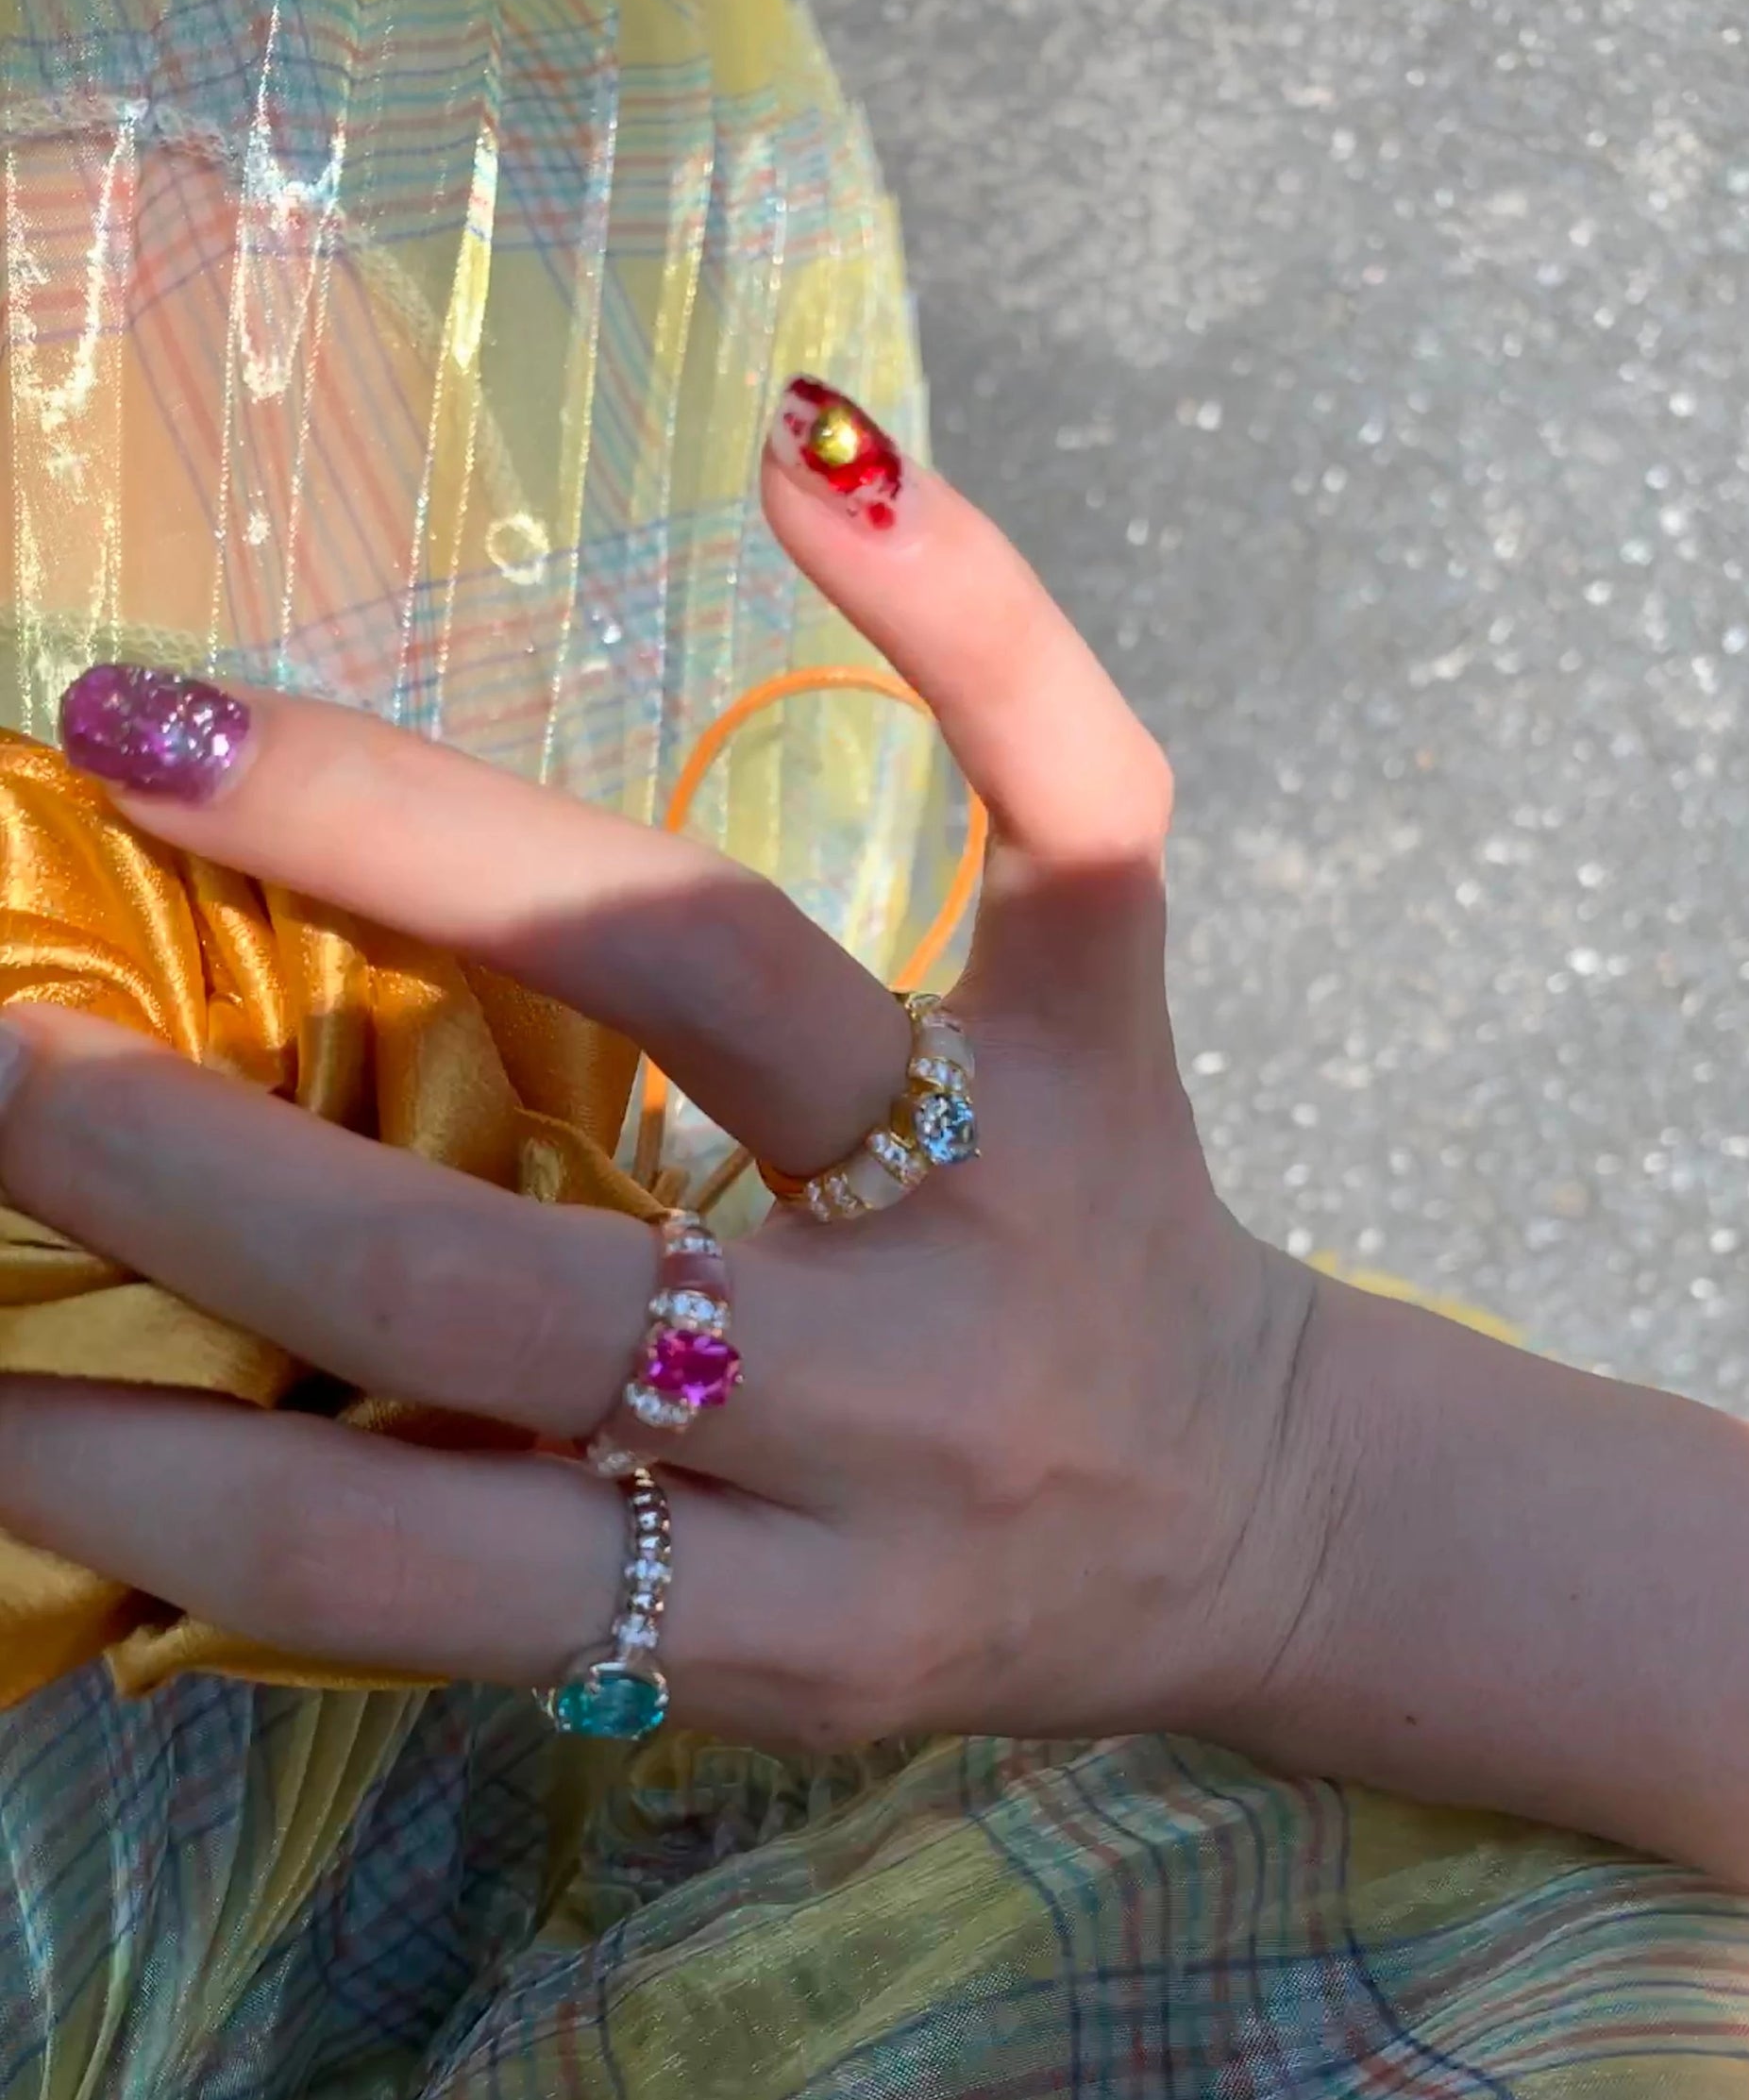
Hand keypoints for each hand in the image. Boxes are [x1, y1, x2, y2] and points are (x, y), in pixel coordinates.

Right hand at [0, 381, 1327, 1749]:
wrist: (1263, 1527)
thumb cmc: (946, 1582)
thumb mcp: (737, 1642)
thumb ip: (505, 1548)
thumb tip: (191, 1405)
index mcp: (777, 1615)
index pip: (400, 1555)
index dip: (134, 1477)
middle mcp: (897, 1413)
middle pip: (501, 1283)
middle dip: (183, 1167)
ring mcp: (1022, 1196)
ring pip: (705, 976)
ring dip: (407, 845)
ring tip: (165, 735)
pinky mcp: (1123, 1042)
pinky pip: (1075, 813)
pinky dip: (965, 623)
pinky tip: (806, 457)